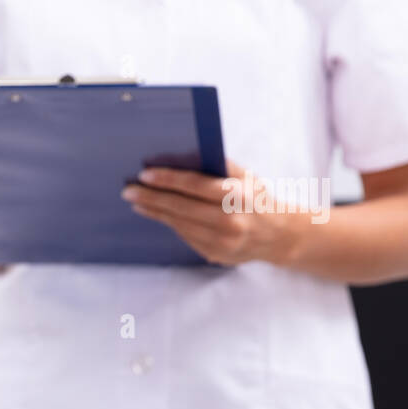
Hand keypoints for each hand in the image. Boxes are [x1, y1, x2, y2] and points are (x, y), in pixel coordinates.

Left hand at [120, 159, 302, 266]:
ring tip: (137, 202)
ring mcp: (221, 242)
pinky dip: (170, 223)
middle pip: (181, 208)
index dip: (168, 180)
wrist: (279, 236)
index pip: (195, 186)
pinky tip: (157, 214)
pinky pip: (185, 236)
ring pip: (179, 224)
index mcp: (237, 197)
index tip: (145, 175)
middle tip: (128, 190)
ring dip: (155, 212)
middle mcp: (229, 221)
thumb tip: (187, 155)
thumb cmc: (259, 199)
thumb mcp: (248, 178)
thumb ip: (222, 166)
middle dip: (152, 198)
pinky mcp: (214, 254)